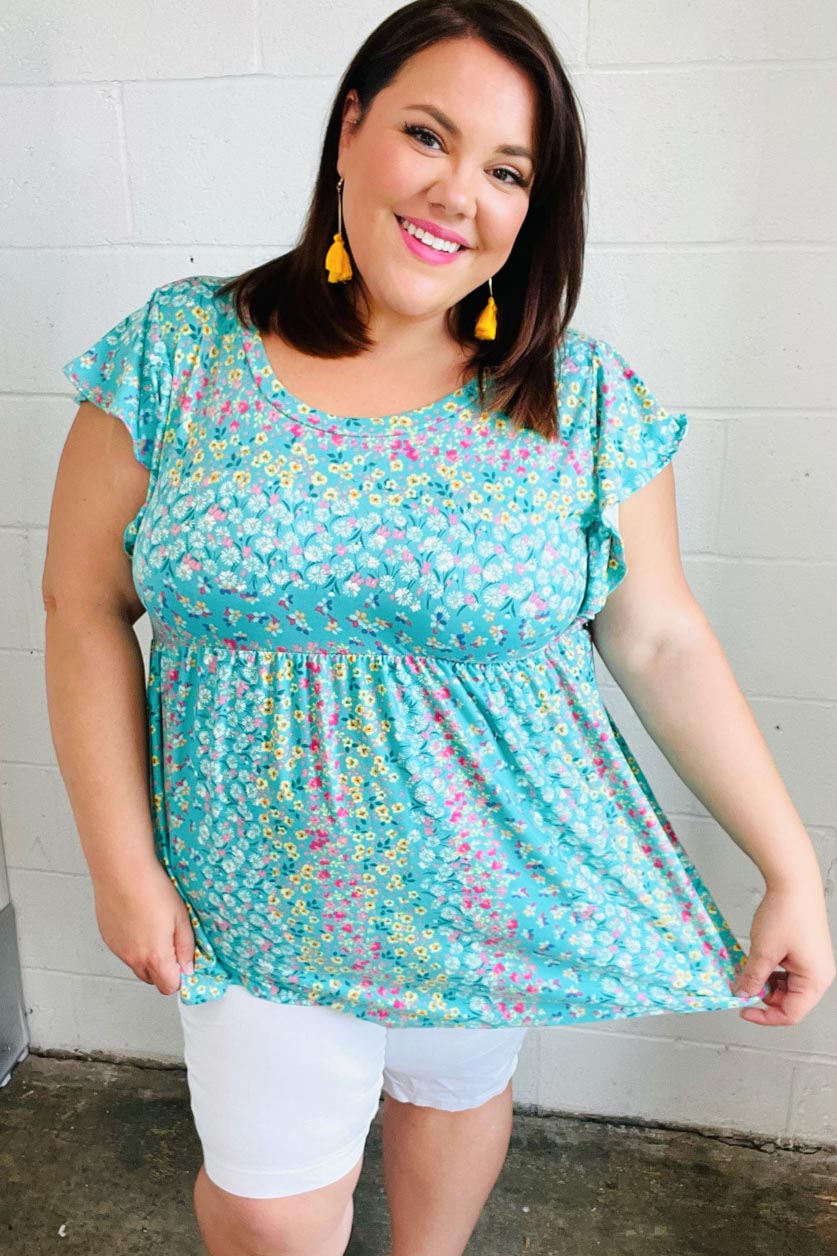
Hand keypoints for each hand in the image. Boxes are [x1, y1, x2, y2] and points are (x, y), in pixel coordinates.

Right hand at [93, 859, 195, 995]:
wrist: (121, 870)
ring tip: (154, 928)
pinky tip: (139, 922)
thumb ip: (186, 947)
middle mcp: (133, 957)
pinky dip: (133, 945)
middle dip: (164, 969)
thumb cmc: (151, 888)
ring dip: (147, 957)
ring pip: (136, 965)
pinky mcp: (108, 938)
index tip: (185, 963)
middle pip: (151, 979)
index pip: (169, 987)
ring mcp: (118, 949)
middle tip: (171, 943)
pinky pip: (124, 951)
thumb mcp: (181, 917)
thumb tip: (189, 967)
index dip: (180, 978)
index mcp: (154, 955)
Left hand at [732, 879, 835, 1025]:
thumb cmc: (787, 913)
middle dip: (765, 996)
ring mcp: (813, 962)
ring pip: (787, 986)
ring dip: (766, 982)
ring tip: (749, 970)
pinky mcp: (805, 951)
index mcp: (815, 980)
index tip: (743, 1009)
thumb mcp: (763, 950)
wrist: (793, 882)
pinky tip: (757, 960)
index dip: (765, 1016)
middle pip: (790, 1001)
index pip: (791, 1013)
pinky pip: (787, 971)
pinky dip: (771, 970)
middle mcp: (819, 974)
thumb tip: (743, 993)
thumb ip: (752, 977)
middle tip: (744, 986)